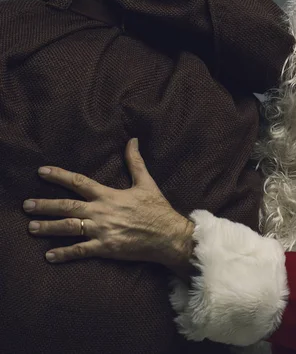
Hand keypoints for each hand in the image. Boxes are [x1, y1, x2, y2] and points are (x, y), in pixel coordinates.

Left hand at [23, 138, 194, 276]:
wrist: (169, 235)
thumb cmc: (158, 209)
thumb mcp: (146, 182)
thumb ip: (135, 162)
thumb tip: (132, 141)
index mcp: (109, 195)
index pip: (79, 182)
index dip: (59, 176)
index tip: (41, 172)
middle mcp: (101, 212)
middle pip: (67, 207)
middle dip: (45, 205)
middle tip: (26, 205)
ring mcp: (102, 231)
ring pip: (68, 228)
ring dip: (48, 228)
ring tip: (31, 227)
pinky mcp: (106, 248)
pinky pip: (80, 251)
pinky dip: (63, 253)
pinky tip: (49, 255)